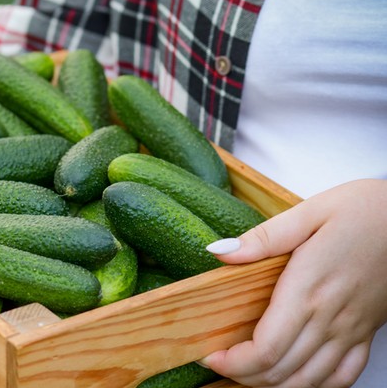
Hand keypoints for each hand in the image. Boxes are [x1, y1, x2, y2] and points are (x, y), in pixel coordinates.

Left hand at [201, 179, 386, 387]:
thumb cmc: (366, 210)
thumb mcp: (310, 212)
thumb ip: (263, 237)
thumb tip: (220, 251)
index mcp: (308, 289)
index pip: (266, 349)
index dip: (234, 363)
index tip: (212, 356)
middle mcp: (330, 317)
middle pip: (281, 371)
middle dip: (243, 376)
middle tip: (221, 363)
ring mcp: (351, 330)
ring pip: (309, 381)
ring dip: (273, 384)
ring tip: (247, 371)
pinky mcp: (367, 332)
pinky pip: (343, 376)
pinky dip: (314, 385)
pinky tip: (295, 375)